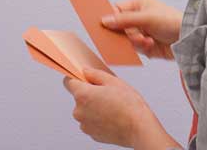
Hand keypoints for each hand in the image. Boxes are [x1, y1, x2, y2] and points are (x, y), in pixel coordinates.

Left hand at [62, 69, 179, 148]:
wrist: (138, 128)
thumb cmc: (128, 104)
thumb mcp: (113, 81)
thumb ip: (95, 74)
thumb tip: (85, 71)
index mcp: (83, 95)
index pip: (68, 82)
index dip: (76, 77)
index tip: (83, 77)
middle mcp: (79, 111)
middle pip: (78, 97)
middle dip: (89, 92)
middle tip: (107, 91)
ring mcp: (84, 125)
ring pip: (85, 110)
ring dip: (94, 106)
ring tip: (112, 104)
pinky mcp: (92, 134)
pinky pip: (91, 121)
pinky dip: (98, 117)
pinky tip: (112, 115)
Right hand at [101, 0, 182, 59]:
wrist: (188, 39)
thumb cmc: (171, 21)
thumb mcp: (146, 18)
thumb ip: (125, 20)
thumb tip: (105, 20)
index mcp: (138, 5)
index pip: (117, 10)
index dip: (108, 16)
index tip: (99, 24)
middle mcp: (138, 18)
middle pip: (119, 27)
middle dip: (125, 33)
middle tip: (128, 36)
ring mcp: (142, 31)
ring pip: (126, 40)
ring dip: (135, 41)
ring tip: (146, 40)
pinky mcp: (146, 45)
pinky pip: (134, 49)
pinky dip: (142, 48)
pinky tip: (151, 44)